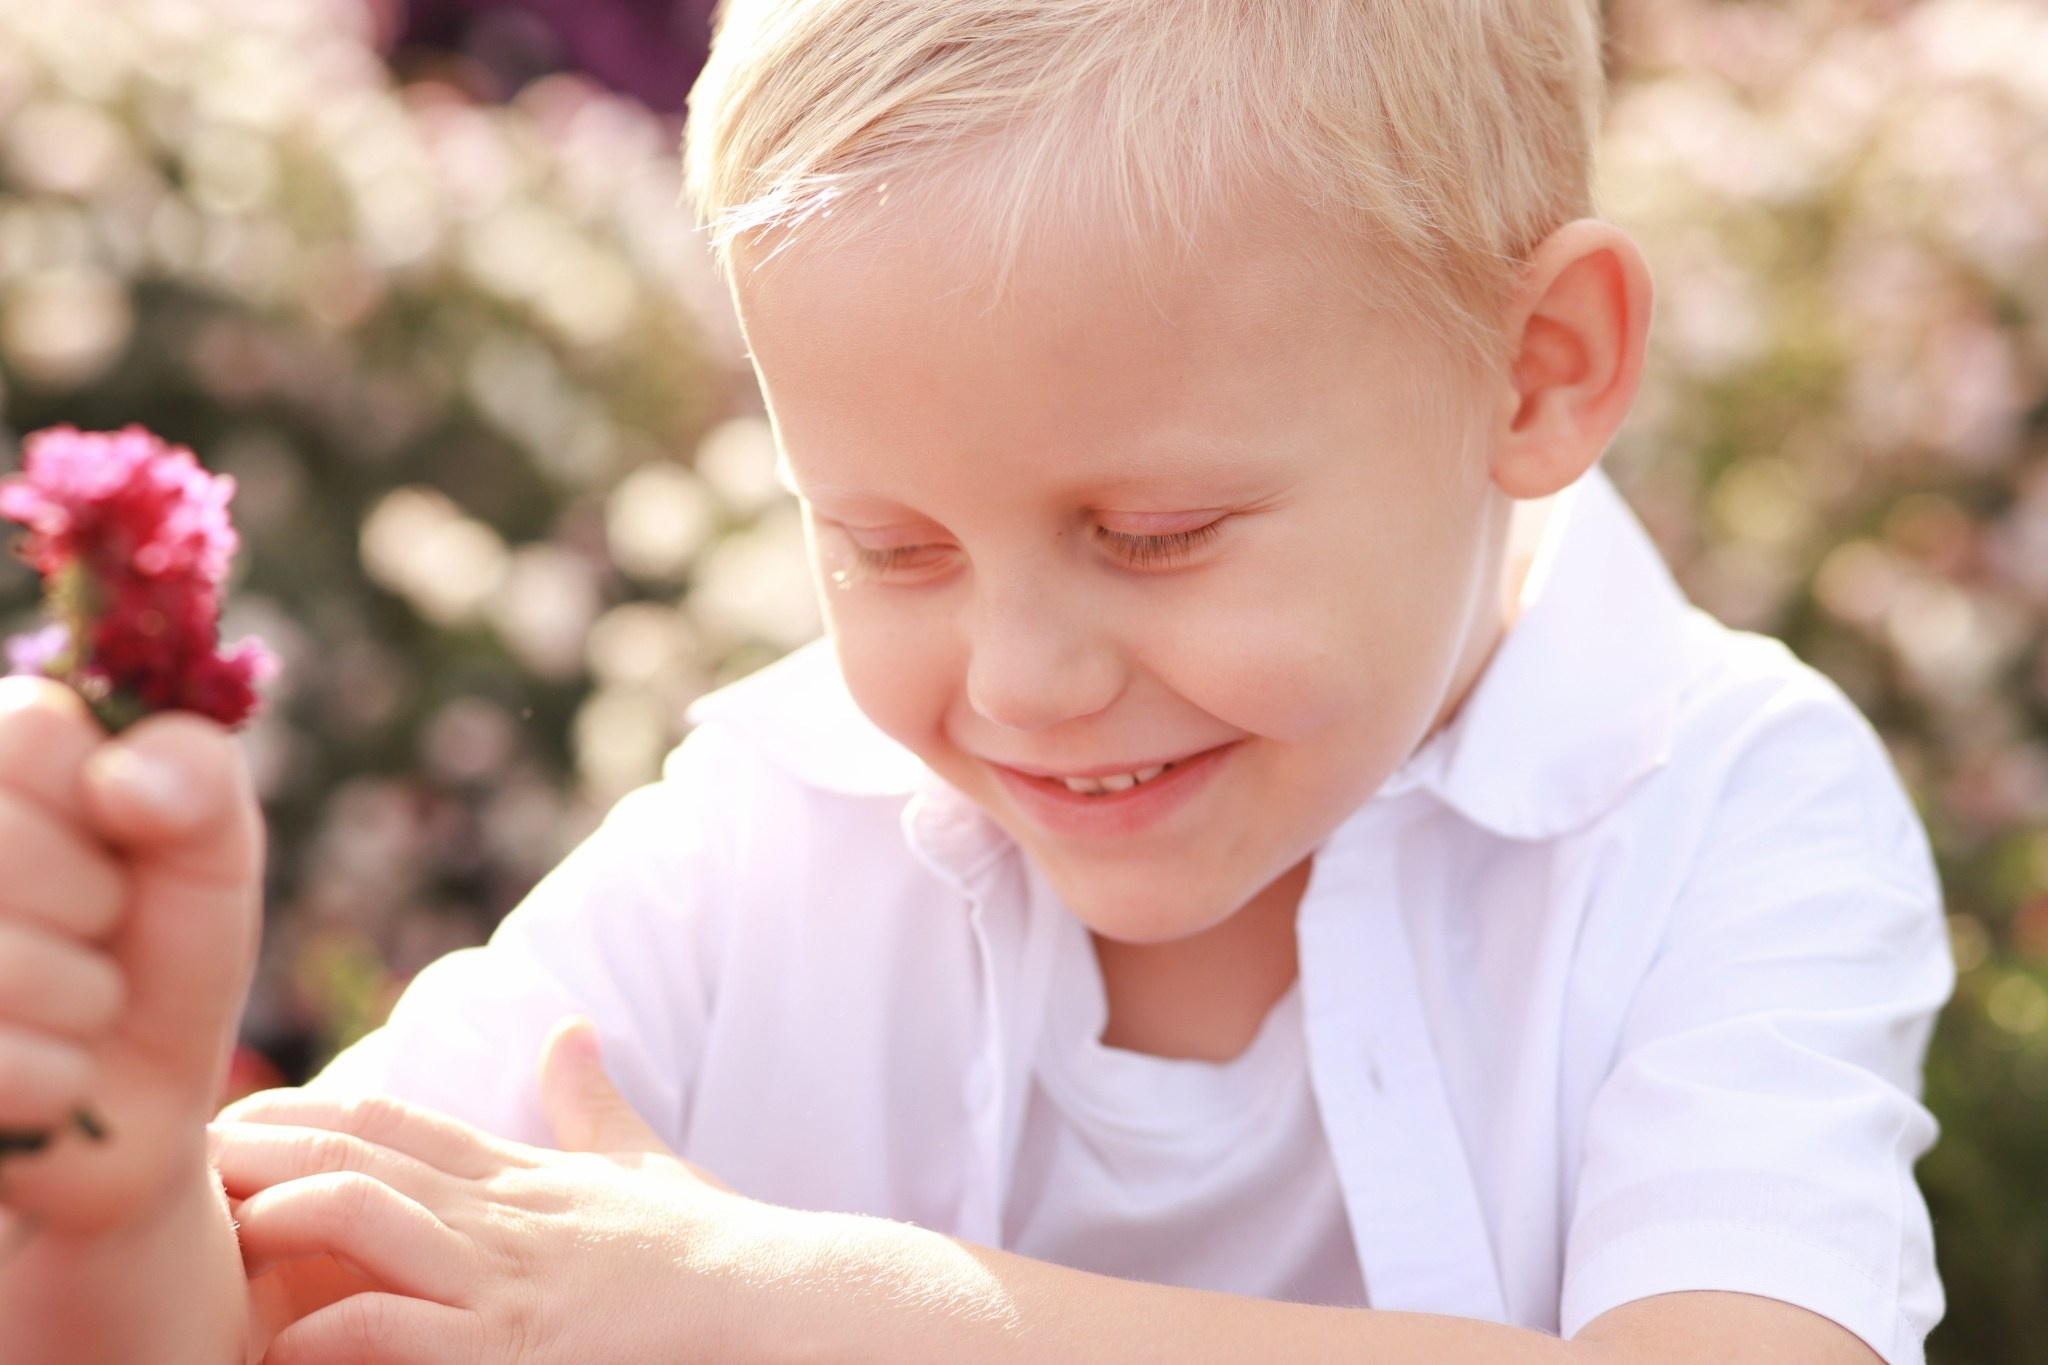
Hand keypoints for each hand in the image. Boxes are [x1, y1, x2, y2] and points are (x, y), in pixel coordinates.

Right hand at [0, 677, 261, 1235]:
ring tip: (77, 1001)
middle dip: (97, 901)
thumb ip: (197, 775)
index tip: (119, 832)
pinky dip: (62, 1077)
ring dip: (86, 997)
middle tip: (98, 927)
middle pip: (9, 842)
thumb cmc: (162, 945)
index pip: (28, 729)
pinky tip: (55, 1071)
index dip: (106, 794)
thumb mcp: (212, 845)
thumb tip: (124, 781)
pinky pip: (2, 1068)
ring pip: (8, 965)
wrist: (138, 1100)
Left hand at [216, 1017, 763, 1364]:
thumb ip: (592, 1102)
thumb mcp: (646, 1165)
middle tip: (191, 1151)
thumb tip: (567, 1026)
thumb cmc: (717, 1248)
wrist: (784, 1309)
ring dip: (286, 1219)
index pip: (397, 1122)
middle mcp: (505, 1214)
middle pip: (363, 1155)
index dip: (308, 1109)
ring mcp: (511, 1279)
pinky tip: (288, 1343)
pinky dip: (337, 1334)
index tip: (237, 1111)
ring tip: (222, 1227)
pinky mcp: (521, 1348)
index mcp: (524, 1176)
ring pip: (371, 1218)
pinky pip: (407, 1331)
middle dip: (267, 1151)